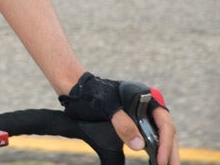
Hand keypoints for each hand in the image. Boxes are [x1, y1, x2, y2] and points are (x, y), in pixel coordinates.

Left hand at [60, 72, 178, 163]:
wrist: (76, 89)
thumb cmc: (91, 94)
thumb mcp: (106, 107)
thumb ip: (122, 124)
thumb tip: (140, 145)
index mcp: (145, 97)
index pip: (164, 123)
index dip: (165, 143)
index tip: (161, 160)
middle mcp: (148, 105)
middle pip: (167, 132)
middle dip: (170, 152)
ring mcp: (143, 113)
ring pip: (161, 135)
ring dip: (165, 152)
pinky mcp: (136, 121)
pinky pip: (150, 136)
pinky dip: (155, 149)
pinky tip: (155, 161)